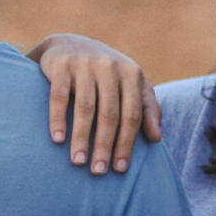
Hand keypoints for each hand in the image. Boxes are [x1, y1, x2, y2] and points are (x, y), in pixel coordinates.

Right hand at [25, 34, 163, 174]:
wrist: (71, 44)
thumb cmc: (108, 75)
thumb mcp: (132, 85)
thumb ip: (148, 109)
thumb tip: (157, 138)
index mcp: (131, 74)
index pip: (132, 114)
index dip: (127, 143)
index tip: (120, 169)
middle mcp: (109, 67)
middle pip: (109, 114)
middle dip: (104, 145)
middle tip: (98, 172)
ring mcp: (84, 64)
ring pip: (85, 107)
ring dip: (81, 138)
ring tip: (78, 162)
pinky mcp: (61, 66)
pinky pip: (59, 96)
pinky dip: (58, 119)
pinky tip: (58, 140)